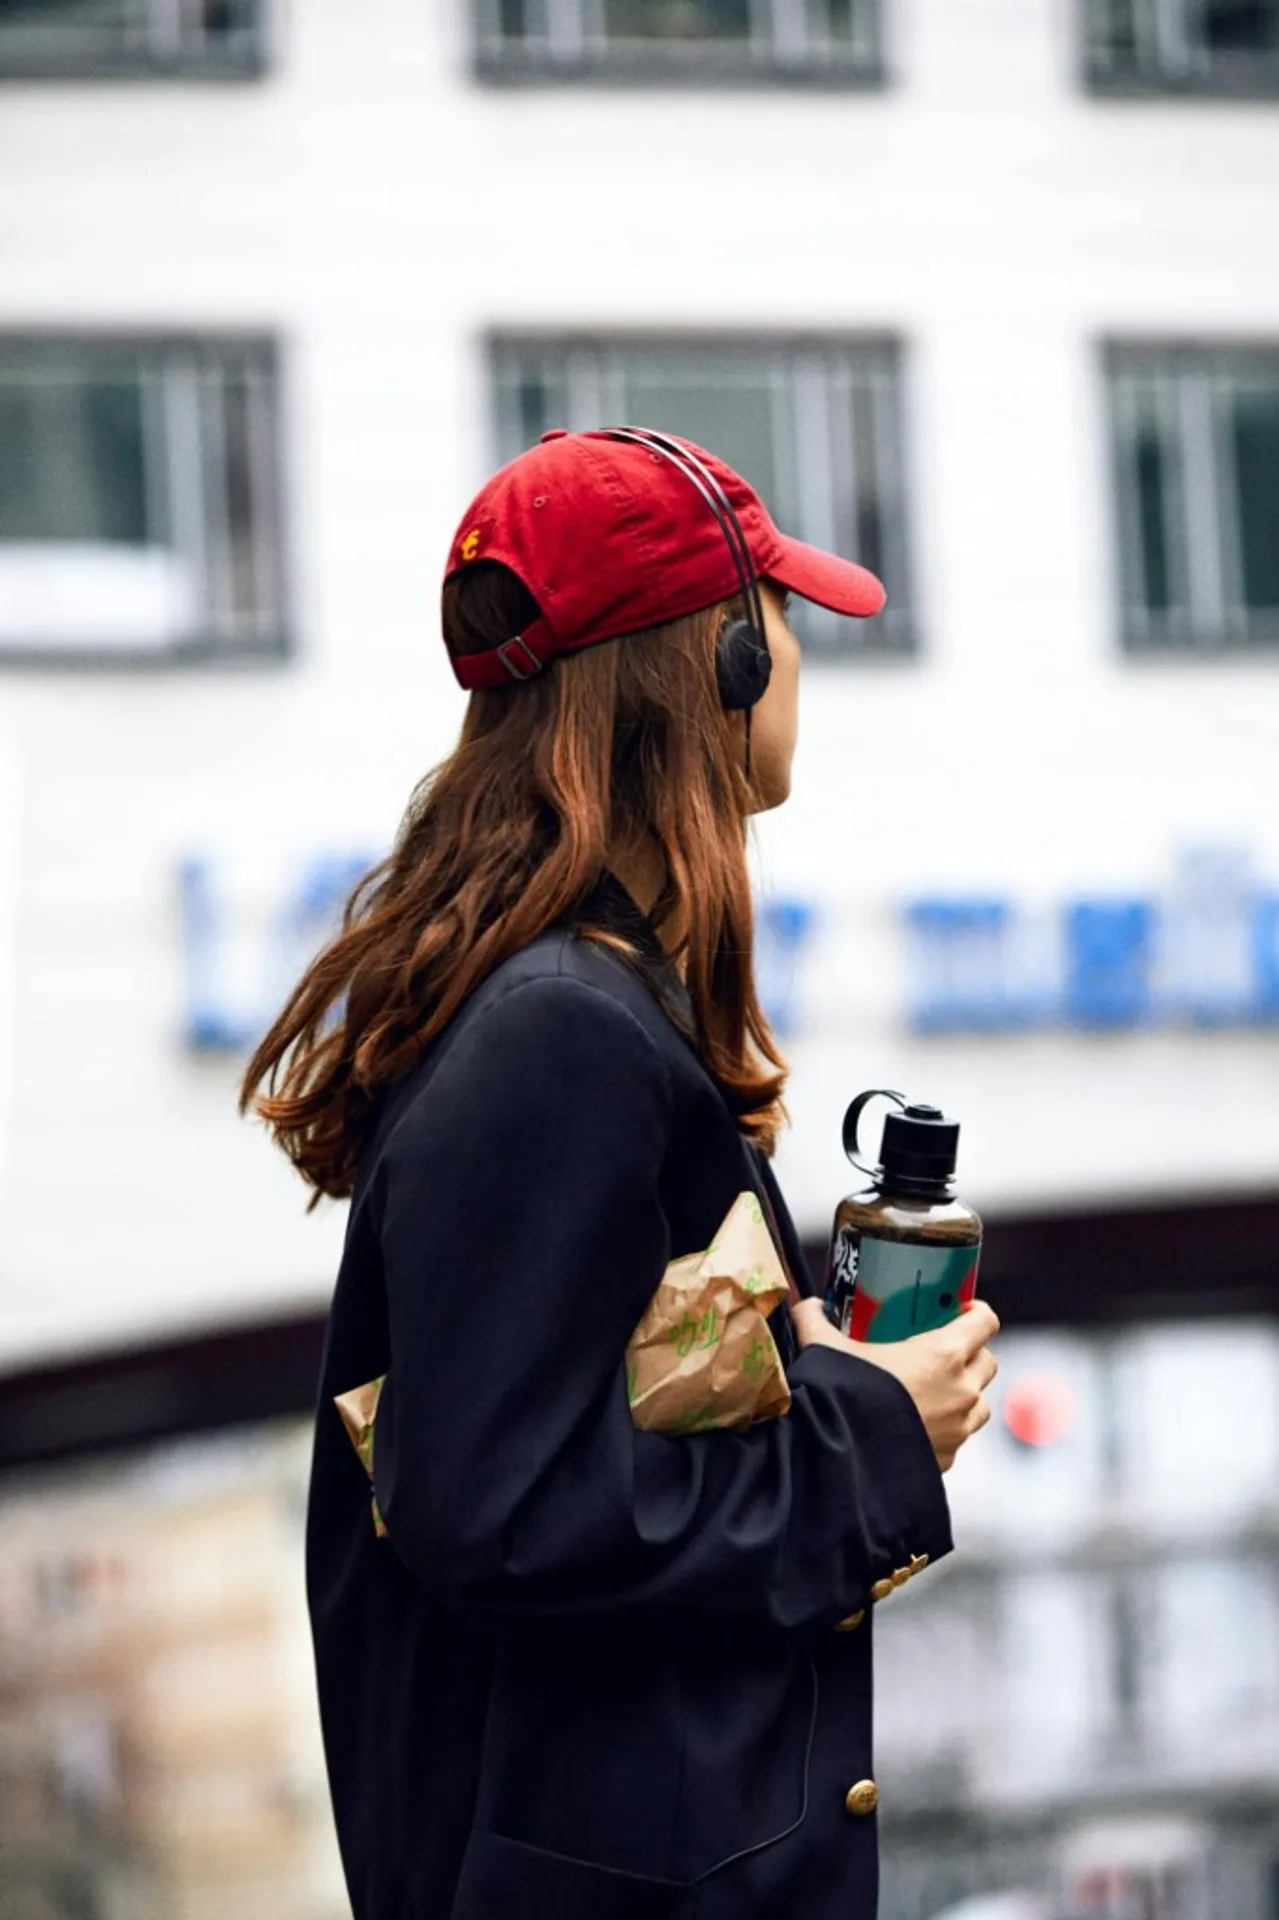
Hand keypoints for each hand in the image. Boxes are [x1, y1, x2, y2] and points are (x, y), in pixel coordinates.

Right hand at [790, 1296, 1000, 1472]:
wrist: (838, 1457)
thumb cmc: (840, 1395)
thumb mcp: (823, 1348)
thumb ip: (815, 1320)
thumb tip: (807, 1305)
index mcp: (943, 1355)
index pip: (985, 1322)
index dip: (976, 1312)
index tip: (961, 1310)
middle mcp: (961, 1391)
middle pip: (987, 1361)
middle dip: (971, 1353)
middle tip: (943, 1351)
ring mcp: (958, 1429)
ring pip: (979, 1403)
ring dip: (964, 1394)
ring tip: (934, 1391)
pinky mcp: (947, 1459)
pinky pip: (958, 1437)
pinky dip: (946, 1428)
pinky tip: (917, 1424)